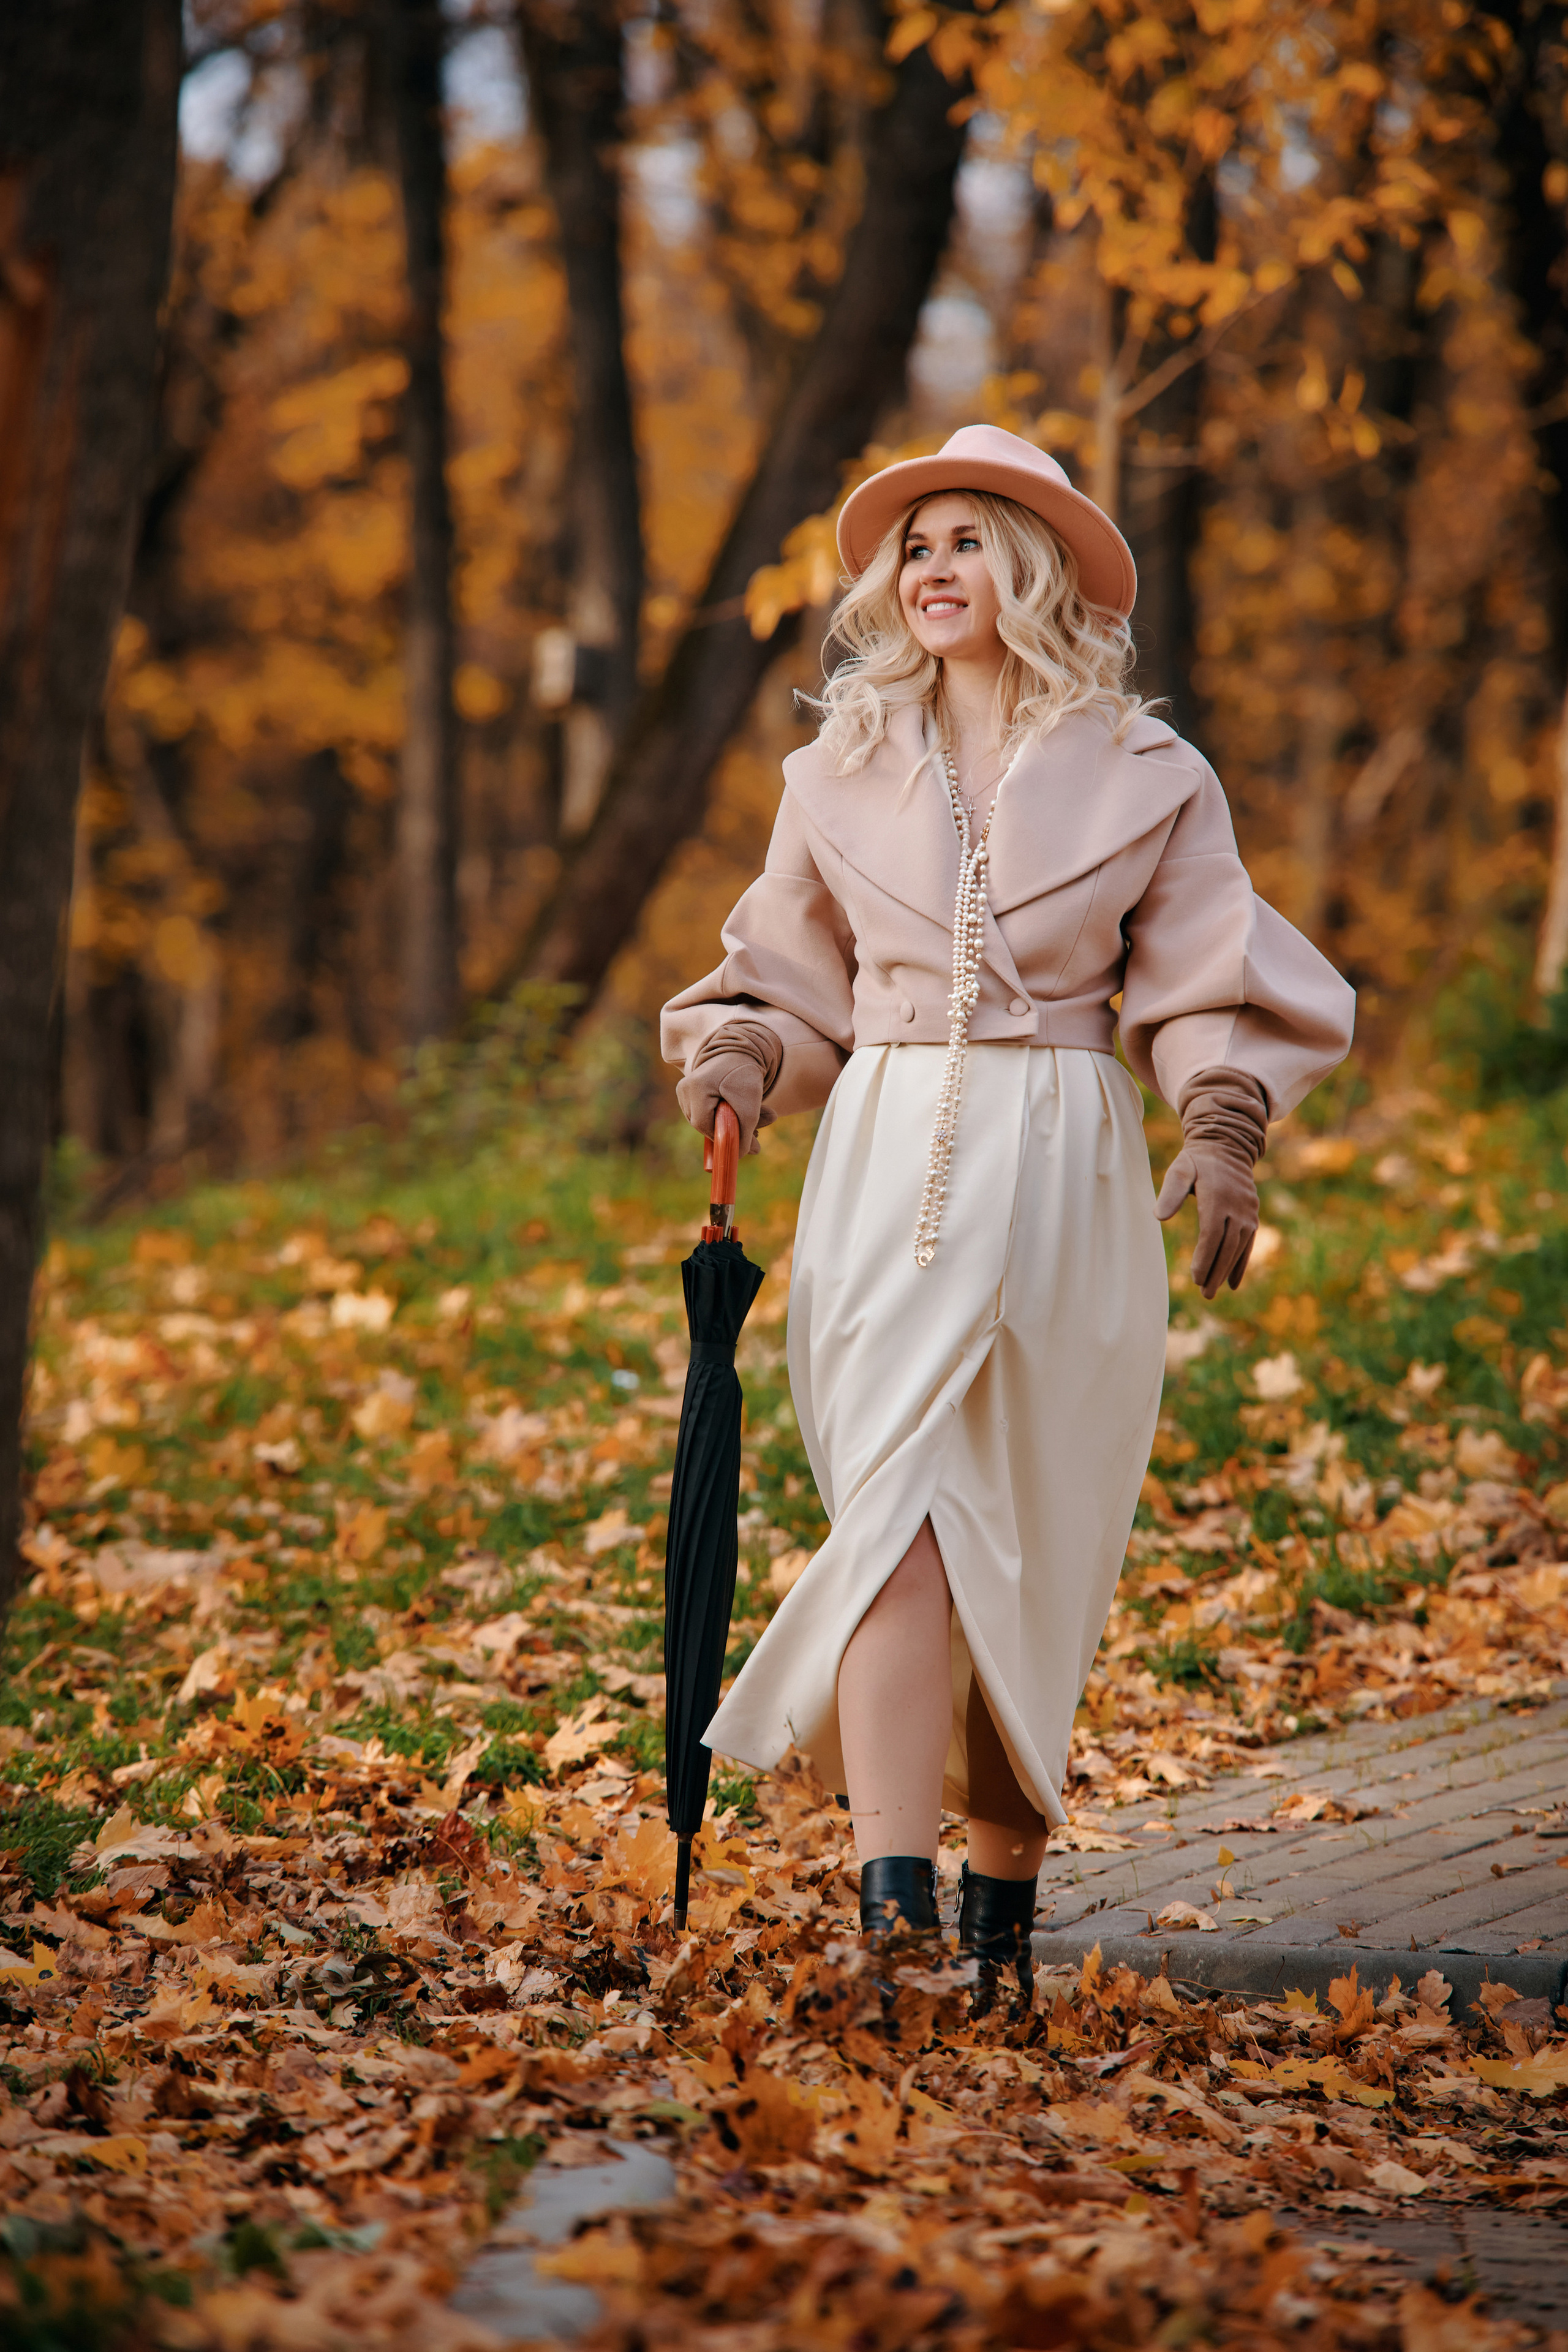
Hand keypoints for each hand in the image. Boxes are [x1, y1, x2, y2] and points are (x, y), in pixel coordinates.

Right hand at [675, 1034, 776, 1154]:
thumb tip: (739, 1156)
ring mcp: (685, 1090)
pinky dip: (726, 1116)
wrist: (741, 1051)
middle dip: (732, 1131)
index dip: (721, 1136)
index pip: (702, 1124)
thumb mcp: (750, 1106)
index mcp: (695, 1087)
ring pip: (706, 1119)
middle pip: (704, 1124)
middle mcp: (685, 1089)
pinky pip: (706, 1112)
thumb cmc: (745, 1075)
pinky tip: (743, 1112)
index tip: (743, 1141)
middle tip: (758, 1136)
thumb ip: (744, 1133)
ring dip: (732, 1124)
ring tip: (760, 1120)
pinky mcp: (691, 1092)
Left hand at [1154, 1143, 1258, 1297]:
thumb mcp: (1180, 1170)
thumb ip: (1170, 1192)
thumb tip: (1159, 1216)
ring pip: (1238, 1247)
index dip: (1204, 1259)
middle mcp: (1236, 1207)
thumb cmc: (1196, 1161)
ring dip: (1227, 1271)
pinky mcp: (1252, 1214)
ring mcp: (1247, 1211)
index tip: (1195, 1278)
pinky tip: (1233, 1283)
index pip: (1211, 1236)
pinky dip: (1241, 1263)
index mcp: (1217, 1199)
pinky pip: (1248, 1243)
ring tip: (1213, 1291)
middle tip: (1204, 1294)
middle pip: (1227, 1246)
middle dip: (1215, 1272)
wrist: (1226, 1145)